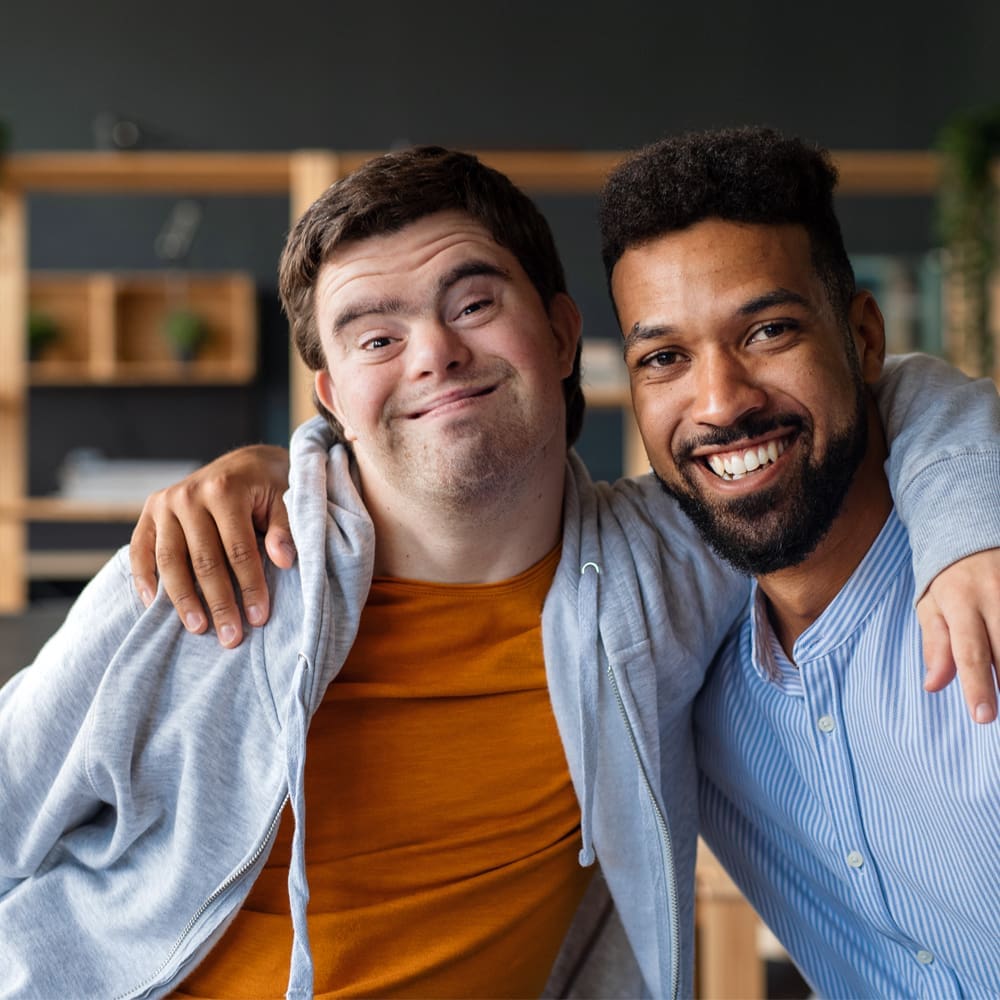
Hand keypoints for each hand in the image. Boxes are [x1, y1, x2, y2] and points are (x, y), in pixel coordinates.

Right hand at [129, 445, 294, 647]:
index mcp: (224, 490)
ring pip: (170, 560)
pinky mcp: (149, 512)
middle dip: (219, 602)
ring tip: (198, 629)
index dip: (250, 586)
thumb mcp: (285, 499)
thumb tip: (283, 560)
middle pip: (203, 560)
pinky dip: (144, 579)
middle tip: (231, 637)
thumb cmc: (269, 487)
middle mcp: (189, 495)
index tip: (259, 618)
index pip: (238, 550)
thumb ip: (284, 528)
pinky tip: (155, 607)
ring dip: (182, 600)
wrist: (245, 463)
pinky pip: (140, 550)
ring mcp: (164, 503)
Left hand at [918, 549, 999, 723]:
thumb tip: (933, 685)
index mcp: (960, 601)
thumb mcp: (931, 606)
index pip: (970, 653)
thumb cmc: (949, 580)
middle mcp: (995, 596)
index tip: (984, 718)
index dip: (978, 688)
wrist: (973, 535)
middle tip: (997, 714)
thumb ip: (935, 646)